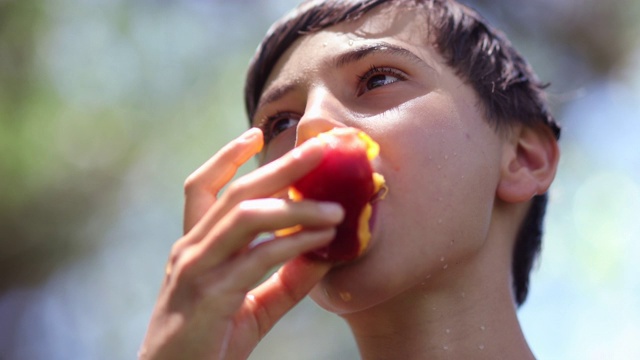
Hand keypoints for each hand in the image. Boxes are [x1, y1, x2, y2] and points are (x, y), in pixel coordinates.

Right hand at [139, 128, 342, 359]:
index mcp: (194, 247)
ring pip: (246, 217)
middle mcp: (191, 250)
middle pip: (235, 194)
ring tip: (335, 208)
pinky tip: (322, 241)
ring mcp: (197, 270)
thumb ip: (284, 281)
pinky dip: (293, 244)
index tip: (257, 133)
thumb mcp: (252, 306)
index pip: (201, 188)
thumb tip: (324, 255)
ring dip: (295, 207)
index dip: (227, 157)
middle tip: (317, 149)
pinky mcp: (210, 296)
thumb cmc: (209, 343)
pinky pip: (258, 258)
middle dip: (278, 167)